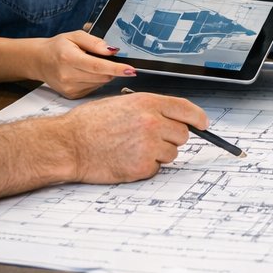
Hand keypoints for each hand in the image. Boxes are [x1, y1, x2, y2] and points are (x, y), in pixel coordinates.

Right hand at [33, 30, 136, 98]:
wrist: (39, 61)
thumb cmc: (58, 47)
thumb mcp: (75, 36)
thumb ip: (95, 42)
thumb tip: (112, 51)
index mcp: (69, 58)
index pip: (98, 66)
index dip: (117, 69)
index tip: (131, 70)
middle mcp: (68, 75)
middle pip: (102, 76)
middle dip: (111, 68)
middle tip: (103, 59)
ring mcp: (69, 88)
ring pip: (100, 83)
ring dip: (103, 74)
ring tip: (89, 65)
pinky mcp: (71, 95)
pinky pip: (94, 88)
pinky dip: (95, 80)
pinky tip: (85, 73)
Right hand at [56, 93, 207, 183]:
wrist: (68, 144)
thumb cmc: (90, 124)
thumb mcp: (123, 103)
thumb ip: (150, 108)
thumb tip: (173, 117)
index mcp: (148, 103)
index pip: (187, 110)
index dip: (198, 119)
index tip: (203, 124)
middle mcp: (152, 123)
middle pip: (183, 134)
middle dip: (171, 138)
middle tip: (150, 139)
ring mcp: (149, 146)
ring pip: (171, 153)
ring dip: (158, 153)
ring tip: (132, 148)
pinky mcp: (143, 167)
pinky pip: (157, 168)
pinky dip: (146, 167)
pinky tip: (127, 159)